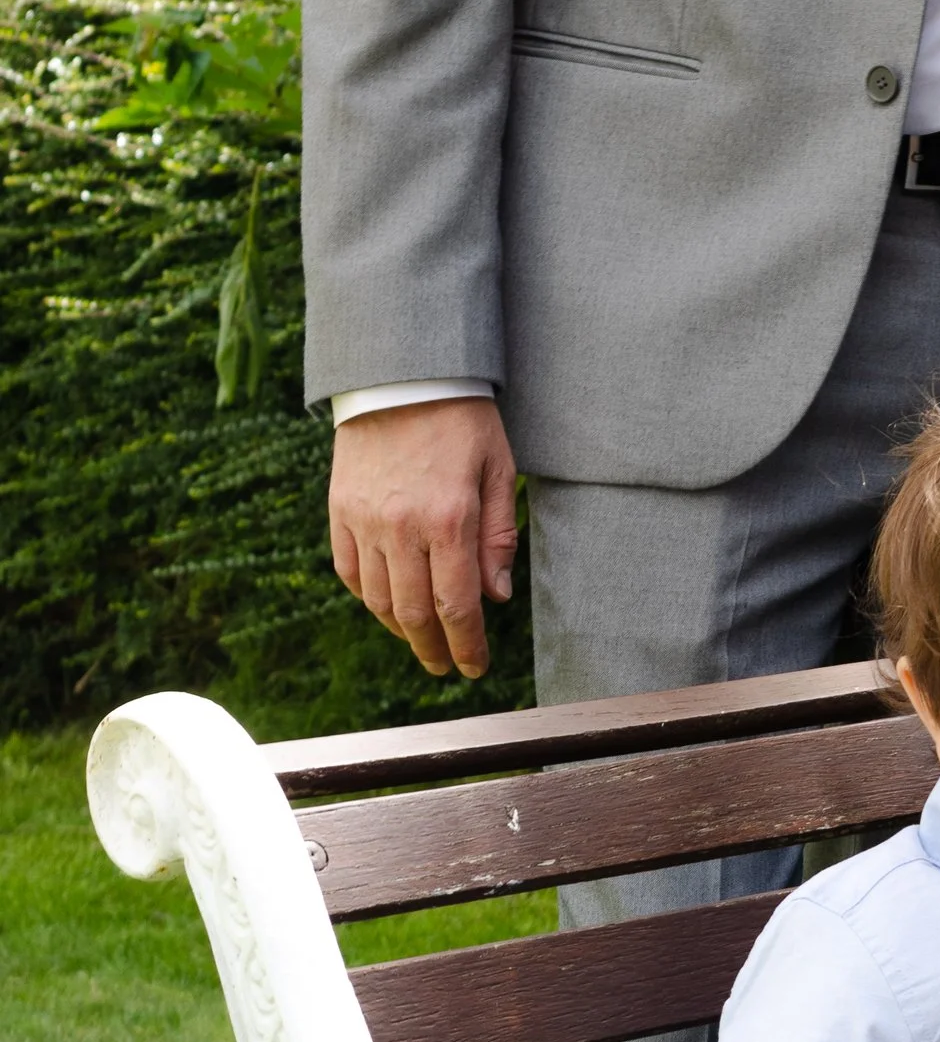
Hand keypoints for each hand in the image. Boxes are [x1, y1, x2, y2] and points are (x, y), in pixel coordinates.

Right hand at [327, 397, 518, 680]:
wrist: (401, 374)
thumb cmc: (462, 418)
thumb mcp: (498, 468)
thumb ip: (498, 535)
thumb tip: (495, 597)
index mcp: (450, 519)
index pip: (457, 605)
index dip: (466, 645)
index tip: (474, 668)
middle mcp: (402, 528)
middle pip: (415, 613)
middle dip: (434, 648)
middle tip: (446, 665)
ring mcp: (365, 521)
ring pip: (379, 600)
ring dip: (401, 630)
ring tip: (421, 640)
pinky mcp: (340, 511)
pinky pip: (350, 571)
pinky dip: (369, 598)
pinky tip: (387, 606)